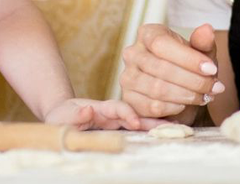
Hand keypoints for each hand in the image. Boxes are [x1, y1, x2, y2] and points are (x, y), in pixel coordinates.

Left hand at [44, 98, 163, 130]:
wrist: (62, 115)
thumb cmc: (62, 116)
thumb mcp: (64, 116)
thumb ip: (76, 114)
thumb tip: (88, 110)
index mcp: (101, 108)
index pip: (118, 108)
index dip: (128, 114)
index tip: (136, 122)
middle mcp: (113, 113)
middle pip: (136, 113)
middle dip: (153, 119)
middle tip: (172, 124)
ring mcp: (117, 120)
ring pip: (140, 121)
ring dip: (157, 124)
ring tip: (178, 128)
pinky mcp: (118, 128)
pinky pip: (137, 128)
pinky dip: (152, 129)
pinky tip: (168, 131)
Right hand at [120, 23, 224, 122]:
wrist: (179, 92)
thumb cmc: (188, 67)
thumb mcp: (199, 53)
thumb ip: (202, 43)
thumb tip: (207, 29)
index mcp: (147, 34)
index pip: (162, 44)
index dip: (188, 58)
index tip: (212, 69)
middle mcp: (132, 53)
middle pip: (161, 68)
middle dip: (193, 81)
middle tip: (214, 88)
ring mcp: (127, 77)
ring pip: (157, 89)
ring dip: (186, 96)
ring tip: (204, 97)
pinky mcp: (128, 100)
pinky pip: (151, 107)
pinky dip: (173, 109)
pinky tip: (185, 106)